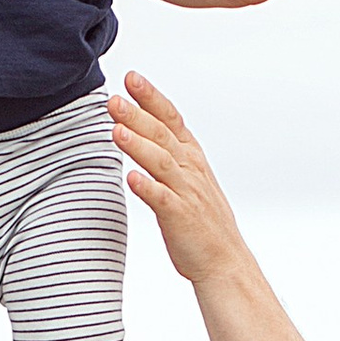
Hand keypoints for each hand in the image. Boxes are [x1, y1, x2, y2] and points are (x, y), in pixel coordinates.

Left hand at [108, 73, 246, 290]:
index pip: (171, 119)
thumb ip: (168, 156)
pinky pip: (161, 200)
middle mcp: (190, 170)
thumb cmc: (203, 223)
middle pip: (162, 135)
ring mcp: (186, 193)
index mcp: (192, 158)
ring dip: (138, 145)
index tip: (132, 78)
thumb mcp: (189, 180)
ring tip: (116, 129)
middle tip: (114, 99)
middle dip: (137, 114)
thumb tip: (140, 132)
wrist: (225, 262)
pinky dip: (146, 188)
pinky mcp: (180, 218)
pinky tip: (130, 177)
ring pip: (160, 162)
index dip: (151, 97)